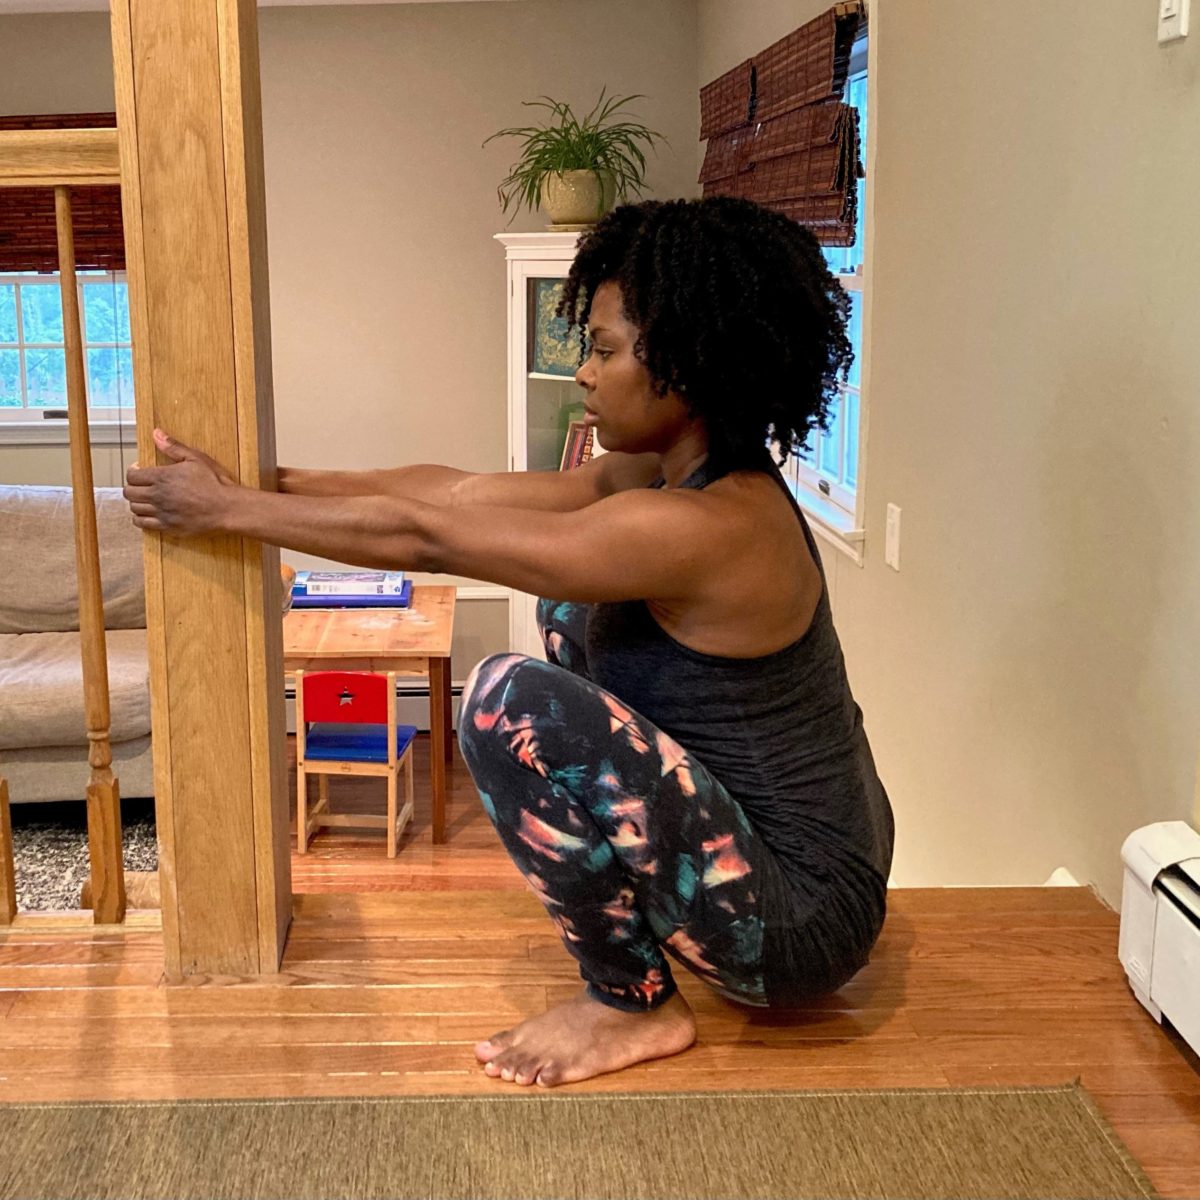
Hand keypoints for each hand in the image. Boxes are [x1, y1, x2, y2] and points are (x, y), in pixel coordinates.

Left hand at [123, 429, 237, 534]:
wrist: (227, 508)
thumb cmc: (214, 482)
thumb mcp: (196, 458)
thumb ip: (173, 447)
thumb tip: (156, 433)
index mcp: (162, 477)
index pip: (132, 476)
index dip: (133, 471)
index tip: (139, 470)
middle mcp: (158, 495)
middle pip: (129, 492)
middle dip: (133, 487)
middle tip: (141, 485)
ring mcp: (162, 512)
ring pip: (134, 508)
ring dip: (136, 502)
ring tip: (145, 499)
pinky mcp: (167, 526)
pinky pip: (143, 524)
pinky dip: (140, 519)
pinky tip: (147, 513)